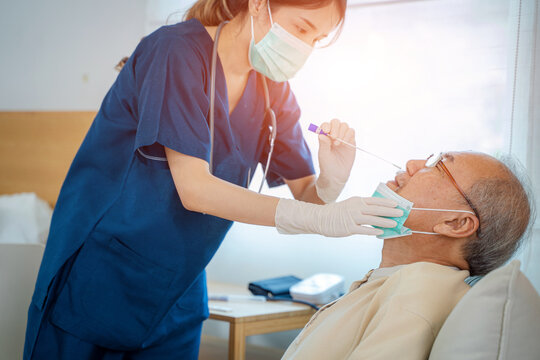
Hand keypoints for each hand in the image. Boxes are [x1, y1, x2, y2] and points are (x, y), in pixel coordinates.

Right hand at [275, 197, 402, 236]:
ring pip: (372, 219)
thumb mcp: (349, 204)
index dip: (387, 202)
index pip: (375, 200)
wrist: (320, 218)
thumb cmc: (336, 212)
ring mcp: (352, 218)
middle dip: (390, 211)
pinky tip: (381, 232)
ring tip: (395, 224)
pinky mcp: (349, 228)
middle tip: (401, 214)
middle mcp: (356, 207)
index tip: (398, 204)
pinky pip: (363, 230)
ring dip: (385, 221)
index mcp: (357, 200)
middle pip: (377, 209)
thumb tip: (376, 211)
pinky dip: (373, 231)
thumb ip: (362, 207)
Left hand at [316, 119, 355, 202]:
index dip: (326, 126)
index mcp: (325, 137)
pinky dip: (348, 134)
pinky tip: (344, 143)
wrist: (336, 175)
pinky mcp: (351, 142)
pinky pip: (352, 131)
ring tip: (338, 144)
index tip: (326, 132)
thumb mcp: (323, 155)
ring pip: (344, 125)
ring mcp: (343, 137)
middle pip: (336, 122)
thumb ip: (323, 144)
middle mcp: (334, 135)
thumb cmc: (327, 165)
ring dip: (342, 132)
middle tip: (334, 138)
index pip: (325, 125)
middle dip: (335, 127)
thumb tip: (322, 134)